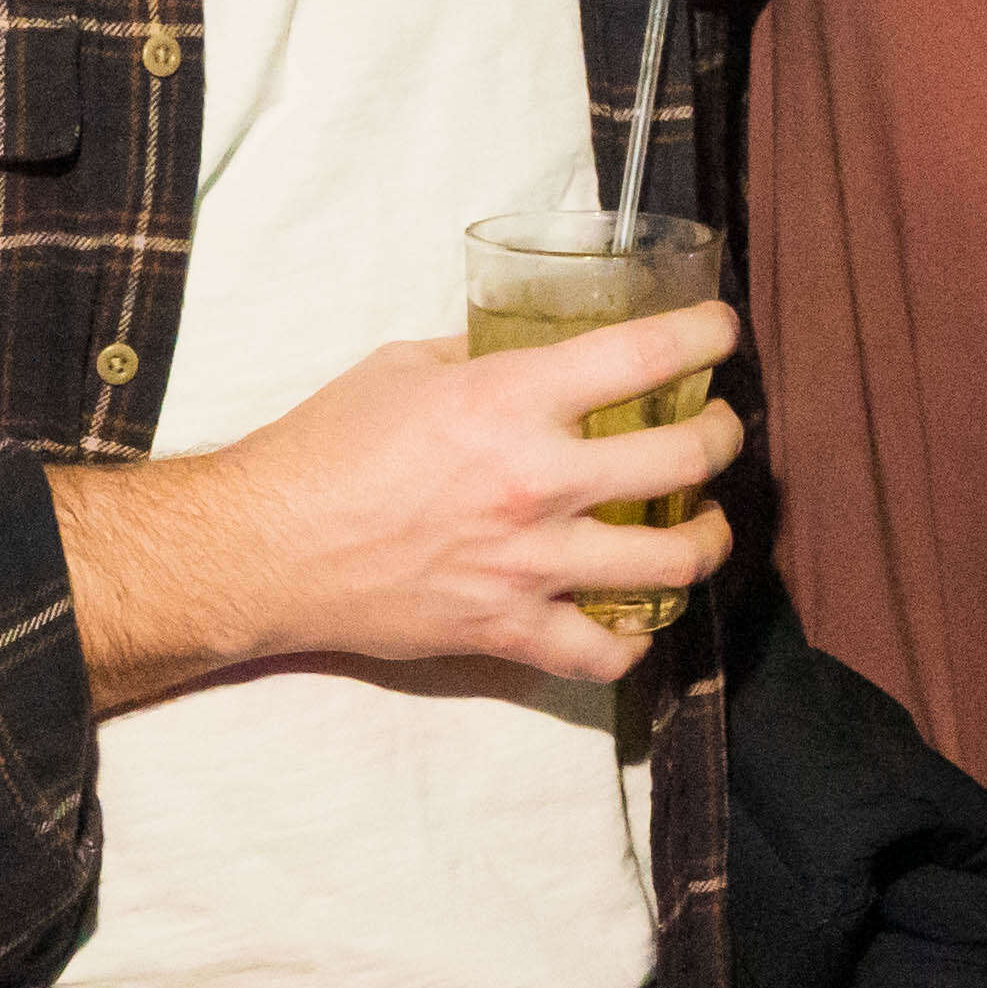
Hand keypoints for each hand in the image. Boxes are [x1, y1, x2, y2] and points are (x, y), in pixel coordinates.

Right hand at [51, 308, 743, 702]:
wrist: (263, 548)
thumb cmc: (323, 448)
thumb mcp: (404, 366)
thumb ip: (484, 355)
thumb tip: (536, 345)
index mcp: (510, 400)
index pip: (645, 355)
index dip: (706, 336)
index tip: (721, 334)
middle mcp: (535, 482)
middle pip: (686, 460)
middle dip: (723, 436)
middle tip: (715, 429)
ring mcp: (529, 565)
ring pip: (672, 564)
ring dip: (705, 539)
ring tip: (698, 525)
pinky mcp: (507, 630)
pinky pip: (606, 653)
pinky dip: (634, 639)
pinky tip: (634, 614)